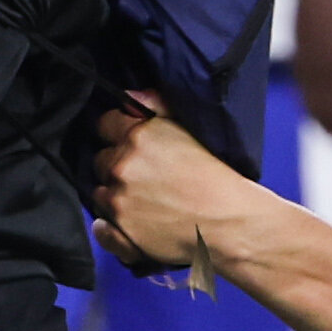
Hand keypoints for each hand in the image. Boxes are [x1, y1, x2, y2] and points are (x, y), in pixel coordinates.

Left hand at [89, 99, 234, 269]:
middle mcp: (122, 166)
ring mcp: (119, 200)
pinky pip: (100, 229)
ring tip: (144, 203)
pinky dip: (109, 229)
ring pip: (100, 194)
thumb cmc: (219, 178)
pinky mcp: (122, 232)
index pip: (104, 124)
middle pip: (100, 160)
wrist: (231, 223)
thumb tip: (131, 98)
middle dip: (117, 166)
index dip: (117, 133)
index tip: (128, 144)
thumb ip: (158, 107)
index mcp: (139, 136)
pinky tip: (128, 225)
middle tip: (144, 177)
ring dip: (115, 196)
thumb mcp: (192, 129)